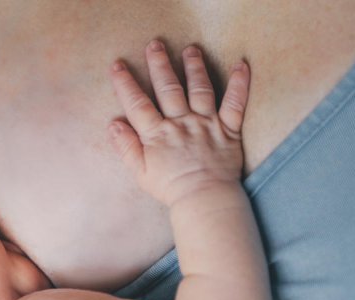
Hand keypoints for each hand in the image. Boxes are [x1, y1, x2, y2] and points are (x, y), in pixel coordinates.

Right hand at [109, 41, 249, 207]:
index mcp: (157, 134)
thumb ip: (126, 147)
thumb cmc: (170, 189)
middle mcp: (181, 123)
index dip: (126, 84)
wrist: (203, 199)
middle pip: (168, 88)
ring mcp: (206, 124)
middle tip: (155, 45)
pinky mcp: (228, 129)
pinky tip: (241, 65)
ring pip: (199, 89)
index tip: (118, 66)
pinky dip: (240, 83)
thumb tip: (113, 124)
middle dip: (160, 65)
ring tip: (190, 50)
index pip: (138, 104)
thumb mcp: (141, 172)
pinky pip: (235, 103)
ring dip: (194, 67)